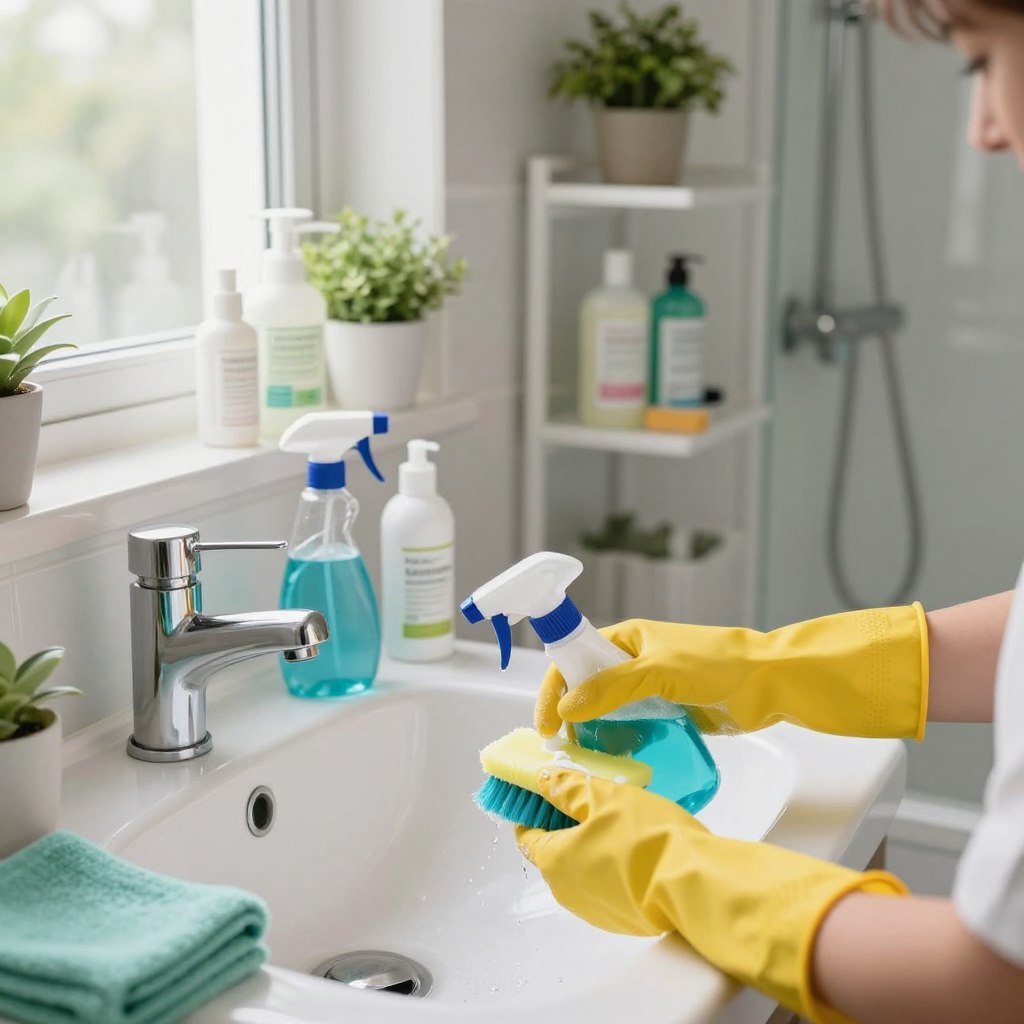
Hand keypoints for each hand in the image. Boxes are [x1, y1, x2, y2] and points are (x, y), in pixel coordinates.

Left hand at [516, 767, 906, 1021]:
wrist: (697, 883)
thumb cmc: (646, 836)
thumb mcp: (602, 795)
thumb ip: (567, 787)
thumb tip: (541, 779)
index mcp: (553, 860)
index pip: (526, 832)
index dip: (532, 807)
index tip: (543, 789)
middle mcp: (567, 891)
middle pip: (554, 849)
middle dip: (564, 821)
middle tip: (584, 792)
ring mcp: (596, 909)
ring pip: (582, 866)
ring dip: (590, 841)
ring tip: (614, 812)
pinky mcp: (624, 917)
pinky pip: (607, 883)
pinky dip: (612, 862)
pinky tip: (634, 840)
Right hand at [534, 608, 927, 741]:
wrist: (769, 682)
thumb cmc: (717, 663)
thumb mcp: (658, 670)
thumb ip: (611, 687)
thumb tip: (567, 705)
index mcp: (625, 639)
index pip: (574, 659)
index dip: (554, 689)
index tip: (545, 724)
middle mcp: (632, 662)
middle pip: (586, 690)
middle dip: (571, 718)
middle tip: (564, 751)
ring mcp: (649, 689)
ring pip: (608, 714)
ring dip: (596, 735)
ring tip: (588, 762)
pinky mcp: (666, 713)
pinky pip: (633, 730)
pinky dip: (622, 745)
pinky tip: (617, 763)